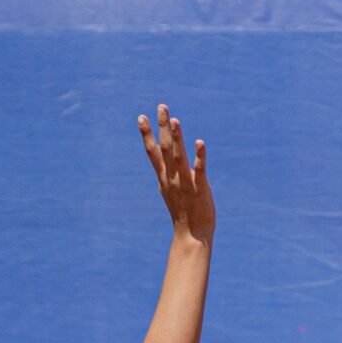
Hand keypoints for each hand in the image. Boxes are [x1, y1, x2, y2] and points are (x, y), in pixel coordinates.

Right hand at [138, 106, 213, 245]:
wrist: (191, 236)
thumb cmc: (183, 213)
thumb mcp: (172, 191)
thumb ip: (171, 174)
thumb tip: (172, 161)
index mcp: (164, 178)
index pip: (152, 153)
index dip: (147, 135)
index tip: (141, 117)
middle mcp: (171, 178)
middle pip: (164, 149)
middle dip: (162, 127)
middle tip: (162, 106)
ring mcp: (185, 183)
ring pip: (179, 157)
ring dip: (177, 138)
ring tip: (175, 119)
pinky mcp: (200, 189)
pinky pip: (199, 170)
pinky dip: (199, 156)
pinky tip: (200, 142)